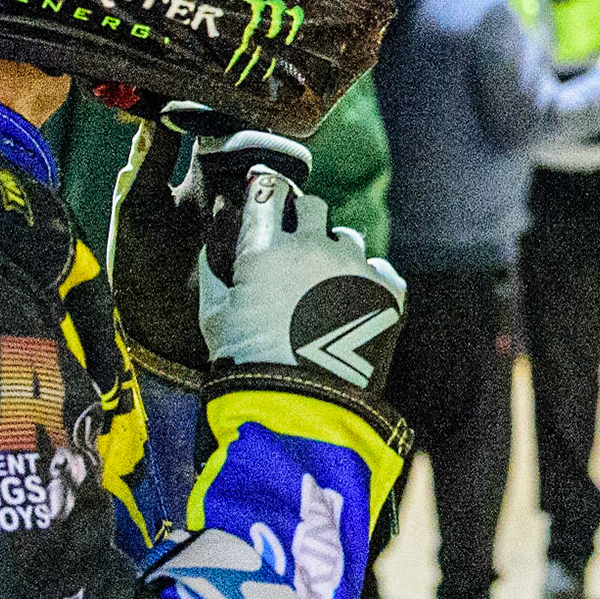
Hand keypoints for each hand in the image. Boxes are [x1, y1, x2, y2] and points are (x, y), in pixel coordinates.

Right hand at [198, 141, 406, 391]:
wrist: (301, 409)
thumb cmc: (247, 365)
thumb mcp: (214, 319)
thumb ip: (213, 273)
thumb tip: (214, 245)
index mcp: (266, 249)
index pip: (266, 190)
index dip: (265, 189)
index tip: (265, 195)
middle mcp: (312, 247)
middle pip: (313, 207)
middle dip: (302, 219)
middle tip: (294, 249)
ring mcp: (353, 268)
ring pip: (348, 239)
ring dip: (335, 254)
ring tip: (325, 289)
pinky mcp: (386, 292)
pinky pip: (380, 269)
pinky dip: (368, 282)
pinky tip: (355, 307)